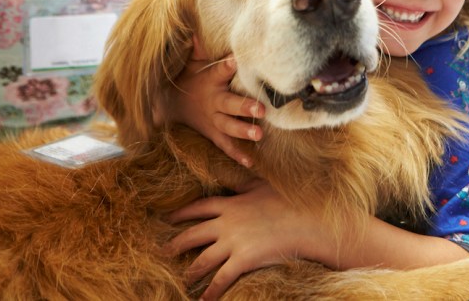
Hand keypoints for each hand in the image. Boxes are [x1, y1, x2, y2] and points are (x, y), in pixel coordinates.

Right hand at [158, 37, 265, 166]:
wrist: (169, 106)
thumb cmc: (189, 78)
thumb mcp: (192, 62)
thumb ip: (200, 47)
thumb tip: (197, 27)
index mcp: (209, 80)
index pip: (220, 71)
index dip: (228, 65)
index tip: (237, 60)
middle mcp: (213, 101)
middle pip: (229, 104)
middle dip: (245, 107)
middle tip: (261, 110)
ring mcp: (213, 119)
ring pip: (229, 126)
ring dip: (244, 131)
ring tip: (260, 135)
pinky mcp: (213, 133)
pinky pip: (225, 145)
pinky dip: (237, 154)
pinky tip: (252, 162)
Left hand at [164, 180, 322, 300]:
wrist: (305, 220)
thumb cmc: (288, 200)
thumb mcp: (263, 186)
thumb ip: (244, 185)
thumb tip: (235, 179)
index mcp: (231, 204)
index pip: (199, 208)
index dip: (181, 213)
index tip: (168, 218)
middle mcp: (227, 223)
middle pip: (193, 234)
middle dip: (176, 244)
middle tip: (162, 252)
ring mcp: (233, 242)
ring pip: (202, 260)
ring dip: (191, 272)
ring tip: (183, 279)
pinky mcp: (243, 260)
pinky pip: (221, 279)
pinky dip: (210, 292)